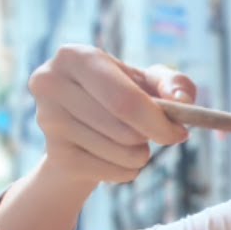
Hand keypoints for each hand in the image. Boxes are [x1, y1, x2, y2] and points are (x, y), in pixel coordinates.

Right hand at [28, 45, 195, 183]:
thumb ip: (174, 83)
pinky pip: (113, 172)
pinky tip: (116, 156)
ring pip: (121, 153)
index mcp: (76, 56)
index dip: (159, 122)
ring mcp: (48, 120)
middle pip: (124, 130)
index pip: (126, 100)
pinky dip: (127, 170)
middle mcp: (51, 84)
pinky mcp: (55, 154)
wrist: (82, 129)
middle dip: (153, 138)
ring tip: (130, 141)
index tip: (180, 132)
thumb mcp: (149, 82)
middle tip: (160, 135)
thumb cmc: (122, 96)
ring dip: (141, 154)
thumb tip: (182, 99)